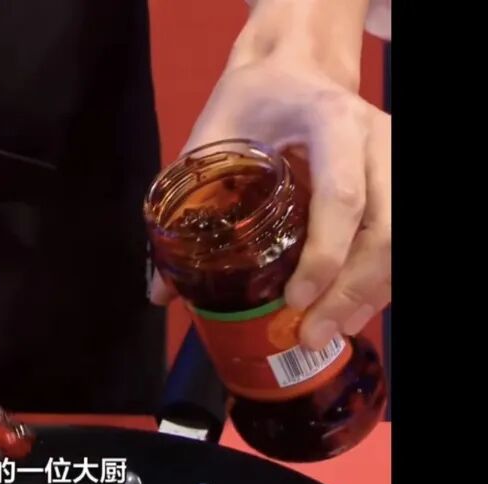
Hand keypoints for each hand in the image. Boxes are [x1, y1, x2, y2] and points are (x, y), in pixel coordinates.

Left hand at [149, 58, 390, 349]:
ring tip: (327, 334)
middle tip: (309, 335)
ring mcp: (395, 160)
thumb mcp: (210, 139)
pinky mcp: (400, 182)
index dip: (325, 254)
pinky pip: (401, 242)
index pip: (343, 194)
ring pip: (401, 240)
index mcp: (329, 120)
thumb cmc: (251, 103)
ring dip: (370, 296)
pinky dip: (379, 284)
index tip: (295, 299)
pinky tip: (349, 313)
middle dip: (352, 291)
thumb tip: (160, 290)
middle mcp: (377, 139)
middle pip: (387, 227)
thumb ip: (185, 206)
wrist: (295, 70)